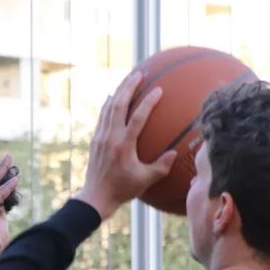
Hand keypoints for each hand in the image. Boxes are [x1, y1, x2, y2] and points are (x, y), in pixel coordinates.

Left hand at [73, 70, 176, 219]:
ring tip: (129, 79)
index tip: (158, 90)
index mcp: (123, 146)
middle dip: (129, 87)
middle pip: (118, 105)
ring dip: (118, 91)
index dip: (148, 102)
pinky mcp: (95, 139)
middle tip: (140, 73)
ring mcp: (101, 136)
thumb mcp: (145, 180)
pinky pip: (102, 115)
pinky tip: (114, 97)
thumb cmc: (122, 189)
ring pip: (108, 107)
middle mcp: (110, 137)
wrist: (96, 196)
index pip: (137, 118)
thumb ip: (161, 167)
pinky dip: (109, 103)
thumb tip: (175, 153)